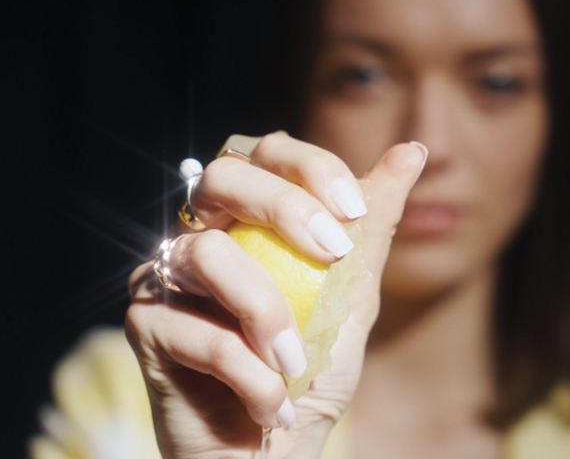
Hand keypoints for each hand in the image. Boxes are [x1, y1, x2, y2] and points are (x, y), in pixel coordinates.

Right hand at [126, 132, 426, 458]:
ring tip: (297, 365)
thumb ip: (374, 225)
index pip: (266, 152)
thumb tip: (414, 150)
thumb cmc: (311, 373)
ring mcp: (168, 278)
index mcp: (249, 219)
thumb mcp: (353, 296)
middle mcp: (203, 235)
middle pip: (222, 176)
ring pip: (206, 253)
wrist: (274, 455)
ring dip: (268, 314)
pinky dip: (247, 373)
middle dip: (285, 207)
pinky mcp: (145, 326)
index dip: (309, 166)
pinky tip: (272, 405)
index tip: (354, 213)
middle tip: (334, 255)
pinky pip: (192, 329)